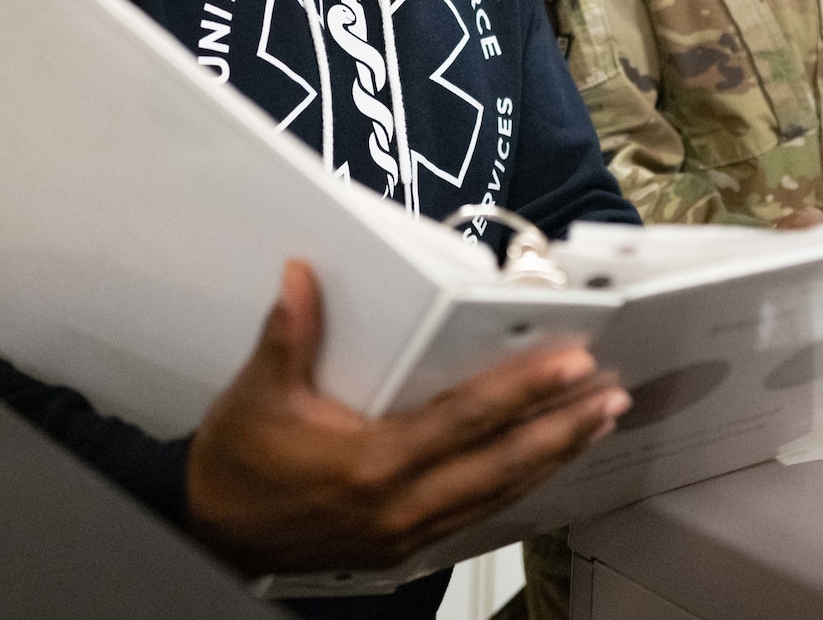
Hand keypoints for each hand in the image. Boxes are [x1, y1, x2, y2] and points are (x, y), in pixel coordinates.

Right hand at [187, 260, 630, 574]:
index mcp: (371, 463)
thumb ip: (287, 335)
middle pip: (502, 464)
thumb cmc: (237, 467)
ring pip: (499, 491)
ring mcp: (408, 531)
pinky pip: (479, 511)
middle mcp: (400, 503)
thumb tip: (302, 275)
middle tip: (611, 394)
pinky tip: (546, 460)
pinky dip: (519, 483)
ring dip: (553, 455)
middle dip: (563, 428)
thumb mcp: (254, 396)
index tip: (572, 364)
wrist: (211, 539)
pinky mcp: (407, 546)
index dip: (523, 391)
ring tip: (598, 420)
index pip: (465, 420)